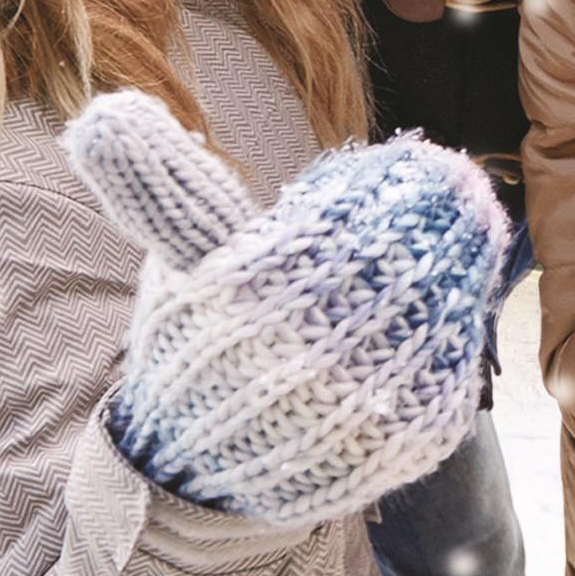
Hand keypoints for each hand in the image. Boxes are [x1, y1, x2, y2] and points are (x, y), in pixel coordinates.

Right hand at [66, 93, 512, 528]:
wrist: (201, 465)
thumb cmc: (198, 340)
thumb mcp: (176, 260)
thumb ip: (161, 183)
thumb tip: (106, 111)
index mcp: (246, 297)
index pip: (340, 221)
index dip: (386, 183)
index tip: (411, 158)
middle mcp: (303, 353)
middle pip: (400, 260)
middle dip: (435, 212)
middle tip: (455, 182)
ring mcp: (359, 403)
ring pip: (439, 312)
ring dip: (460, 262)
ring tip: (468, 224)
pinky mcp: (403, 441)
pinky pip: (453, 374)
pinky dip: (461, 328)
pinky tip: (461, 295)